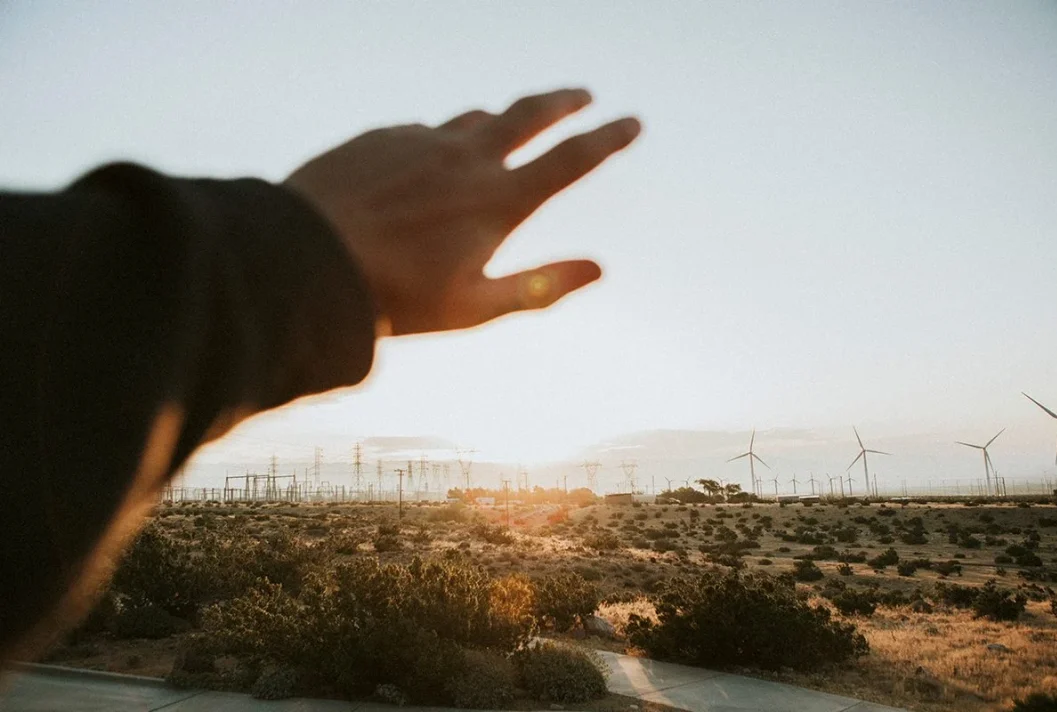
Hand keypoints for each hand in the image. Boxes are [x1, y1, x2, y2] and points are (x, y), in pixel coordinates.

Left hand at [283, 88, 639, 335]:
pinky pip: (424, 130)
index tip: (633, 121)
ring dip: (501, 120)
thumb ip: (541, 287)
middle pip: (530, 113)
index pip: (572, 159)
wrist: (306, 259)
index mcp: (499, 200)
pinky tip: (430, 159)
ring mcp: (421, 141)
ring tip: (508, 127)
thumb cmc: (395, 297)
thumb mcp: (476, 308)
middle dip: (564, 101)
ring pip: (475, 117)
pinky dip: (442, 139)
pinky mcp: (381, 137)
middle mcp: (466, 158)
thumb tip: (601, 269)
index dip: (609, 138)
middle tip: (584, 95)